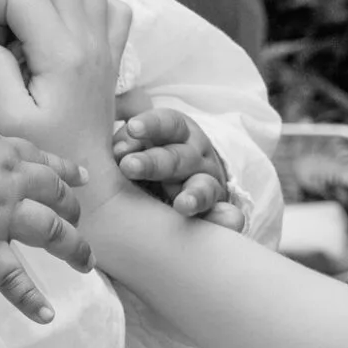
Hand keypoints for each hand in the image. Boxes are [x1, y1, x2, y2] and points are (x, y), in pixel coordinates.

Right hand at [0, 0, 129, 204]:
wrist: (92, 179)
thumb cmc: (44, 151)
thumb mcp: (4, 119)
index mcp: (63, 52)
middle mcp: (90, 37)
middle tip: (9, 26)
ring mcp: (106, 40)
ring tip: (34, 20)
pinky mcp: (114, 49)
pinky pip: (110, 2)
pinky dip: (86, 5)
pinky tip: (65, 30)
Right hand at [0, 119, 91, 320]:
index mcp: (3, 153)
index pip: (43, 162)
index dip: (66, 171)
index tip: (82, 179)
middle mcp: (11, 184)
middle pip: (56, 195)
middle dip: (73, 210)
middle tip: (79, 221)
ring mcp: (0, 218)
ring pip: (51, 232)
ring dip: (74, 248)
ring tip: (86, 264)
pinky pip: (12, 279)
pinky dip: (30, 299)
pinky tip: (47, 315)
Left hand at [112, 107, 240, 226]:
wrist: (184, 179)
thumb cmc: (149, 156)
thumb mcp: (140, 143)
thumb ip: (127, 144)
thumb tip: (117, 153)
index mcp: (178, 133)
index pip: (167, 124)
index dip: (150, 125)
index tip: (132, 128)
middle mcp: (195, 156)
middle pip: (176, 158)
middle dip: (152, 163)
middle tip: (128, 167)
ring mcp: (208, 183)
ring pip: (202, 187)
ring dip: (193, 196)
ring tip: (182, 205)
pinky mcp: (214, 210)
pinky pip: (222, 217)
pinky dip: (225, 220)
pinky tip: (230, 224)